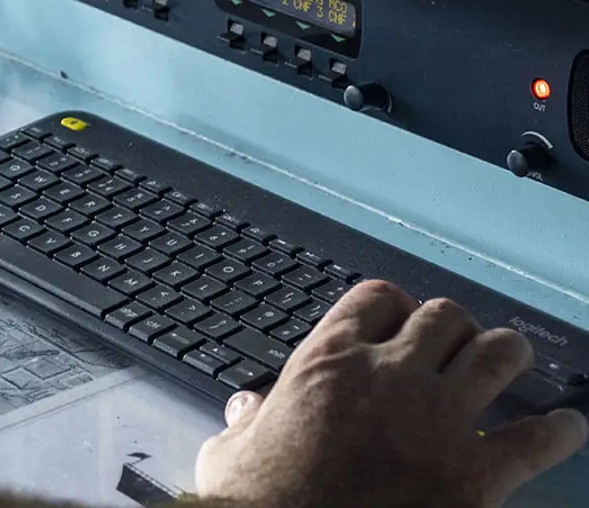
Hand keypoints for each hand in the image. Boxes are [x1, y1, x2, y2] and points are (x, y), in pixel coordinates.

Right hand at [196, 281, 587, 507]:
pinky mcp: (474, 475)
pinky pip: (535, 439)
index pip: (378, 299)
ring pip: (496, 353)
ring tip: (512, 362)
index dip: (396, 308)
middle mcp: (388, 375)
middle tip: (459, 346)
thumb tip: (245, 411)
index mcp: (327, 360)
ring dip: (505, 355)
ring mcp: (437, 420)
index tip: (401, 323)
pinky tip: (565, 428)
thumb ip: (246, 422)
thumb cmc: (258, 503)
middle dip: (454, 328)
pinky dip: (557, 430)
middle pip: (442, 316)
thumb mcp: (231, 453)